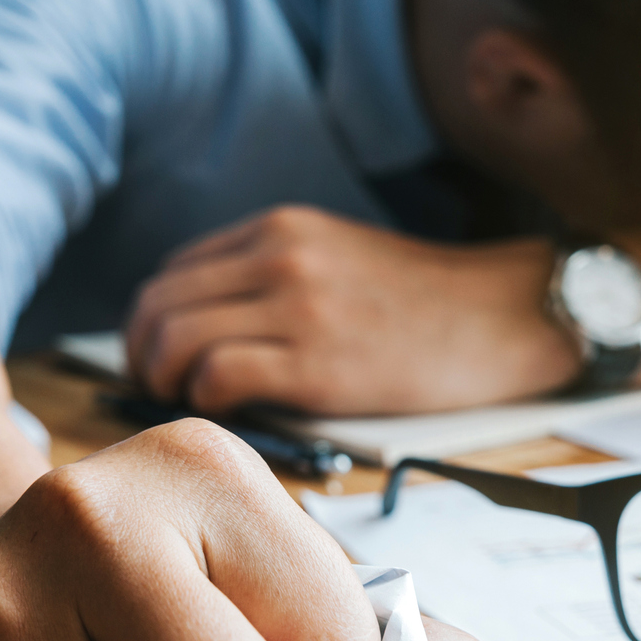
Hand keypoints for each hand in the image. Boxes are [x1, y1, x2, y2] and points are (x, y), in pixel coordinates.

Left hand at [124, 205, 579, 415]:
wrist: (500, 318)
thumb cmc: (423, 303)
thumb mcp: (337, 255)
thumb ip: (272, 273)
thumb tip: (203, 323)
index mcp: (279, 230)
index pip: (174, 271)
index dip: (152, 319)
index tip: (159, 356)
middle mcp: (278, 258)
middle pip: (158, 304)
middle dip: (140, 354)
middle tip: (151, 388)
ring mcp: (296, 308)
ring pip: (174, 340)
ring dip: (161, 380)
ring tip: (181, 403)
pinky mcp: (316, 363)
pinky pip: (217, 378)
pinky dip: (204, 400)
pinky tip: (225, 410)